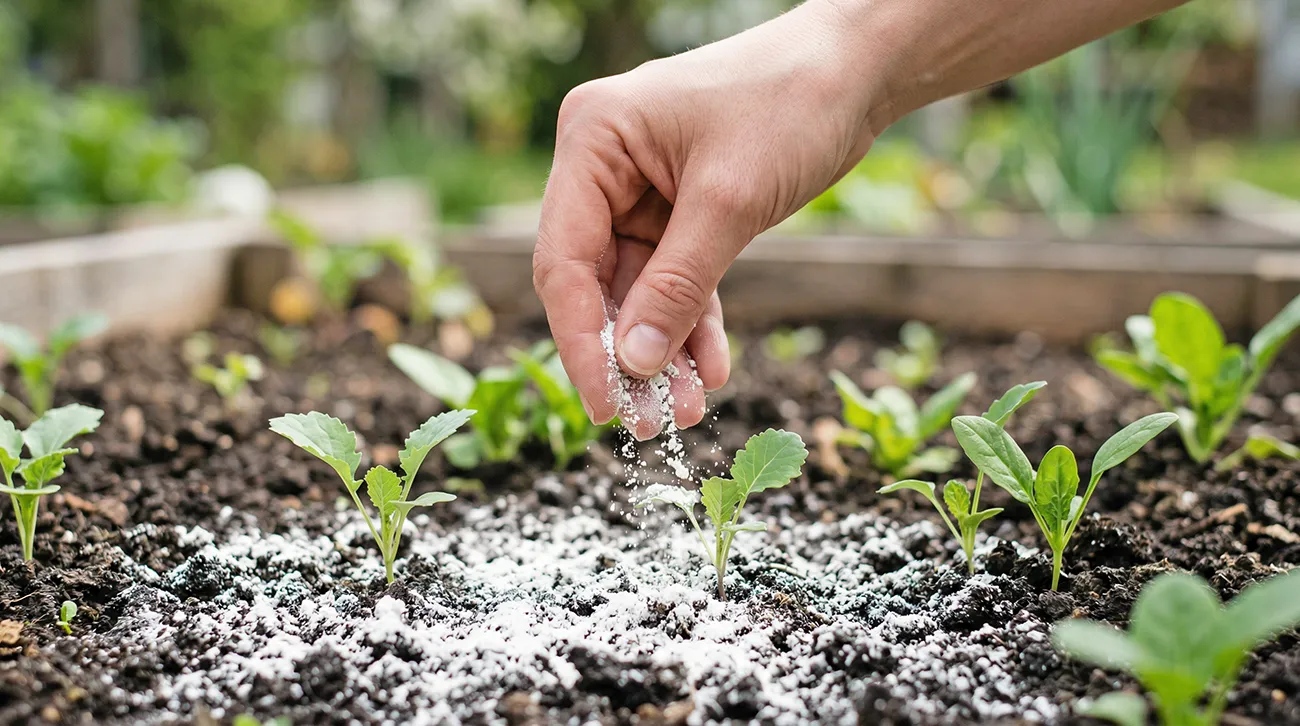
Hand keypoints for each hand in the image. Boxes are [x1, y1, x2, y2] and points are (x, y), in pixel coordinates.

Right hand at [532, 0, 881, 439]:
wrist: (857, 68)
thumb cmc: (790, 103)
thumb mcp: (730, 202)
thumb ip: (677, 286)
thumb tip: (633, 365)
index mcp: (593, 140)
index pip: (564, 259)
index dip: (581, 340)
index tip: (604, 404)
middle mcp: (604, 165)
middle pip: (596, 282)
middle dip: (628, 354)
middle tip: (650, 423)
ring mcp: (640, 188)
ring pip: (639, 289)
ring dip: (663, 350)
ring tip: (687, 409)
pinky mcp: (678, 208)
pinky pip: (676, 278)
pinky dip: (694, 322)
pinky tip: (712, 369)